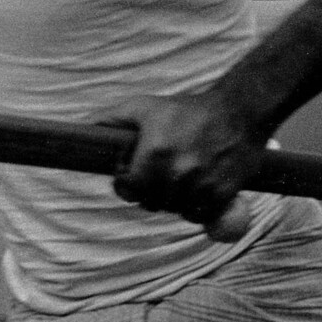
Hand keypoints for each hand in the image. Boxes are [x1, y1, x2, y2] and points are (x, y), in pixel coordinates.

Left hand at [103, 69, 277, 242]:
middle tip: (161, 176)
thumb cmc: (187, 109)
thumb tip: (82, 129)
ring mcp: (202, 184)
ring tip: (181, 180)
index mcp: (154, 152)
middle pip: (152, 203)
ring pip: (177, 211)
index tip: (135, 175)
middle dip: (152, 192)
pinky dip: (198, 207)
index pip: (129, 189)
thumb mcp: (144, 107)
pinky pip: (202, 215)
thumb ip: (111, 119)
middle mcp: (178, 171)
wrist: (239, 110)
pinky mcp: (224, 192)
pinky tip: (199, 189)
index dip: (128, 184)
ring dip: (176, 201)